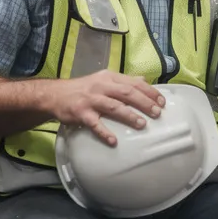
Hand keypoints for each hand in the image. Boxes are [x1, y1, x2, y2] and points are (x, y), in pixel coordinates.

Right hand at [43, 70, 166, 145]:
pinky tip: (113, 141)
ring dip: (129, 116)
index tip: (162, 101)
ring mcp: (91, 100)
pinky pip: (94, 124)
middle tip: (157, 113)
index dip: (149, 91)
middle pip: (127, 93)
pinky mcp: (81, 113)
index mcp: (109, 77)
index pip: (134, 82)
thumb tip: (144, 80)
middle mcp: (101, 87)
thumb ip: (123, 81)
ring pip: (113, 107)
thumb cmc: (83, 88)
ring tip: (142, 124)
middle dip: (144, 103)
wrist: (55, 95)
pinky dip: (104, 132)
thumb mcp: (104, 79)